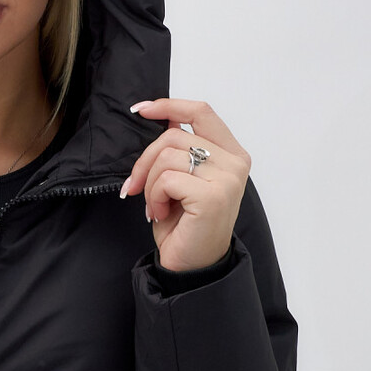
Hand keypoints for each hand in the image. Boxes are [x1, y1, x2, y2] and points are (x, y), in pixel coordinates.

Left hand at [120, 99, 250, 272]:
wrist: (191, 265)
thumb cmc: (185, 223)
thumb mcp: (182, 177)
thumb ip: (180, 148)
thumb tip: (163, 117)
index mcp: (231, 153)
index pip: (201, 112)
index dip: (168, 105)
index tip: (141, 110)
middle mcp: (235, 163)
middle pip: (173, 136)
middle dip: (144, 161)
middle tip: (135, 187)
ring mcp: (227, 179)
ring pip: (167, 156)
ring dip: (149, 184)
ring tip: (157, 205)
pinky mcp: (213, 196)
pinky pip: (167, 179)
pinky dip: (155, 197)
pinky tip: (162, 213)